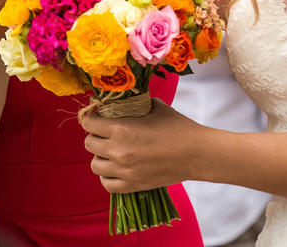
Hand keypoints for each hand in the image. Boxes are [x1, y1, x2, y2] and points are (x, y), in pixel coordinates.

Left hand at [82, 100, 202, 192]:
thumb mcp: (155, 107)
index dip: (91, 119)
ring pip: (95, 165)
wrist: (197, 153)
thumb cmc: (178, 128)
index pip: (89, 124)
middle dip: (95, 137)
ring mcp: (124, 170)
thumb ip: (136, 105)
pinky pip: (107, 184)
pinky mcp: (133, 185)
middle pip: (89, 144)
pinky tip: (116, 169)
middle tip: (105, 135)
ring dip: (101, 157)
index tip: (97, 118)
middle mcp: (118, 150)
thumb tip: (125, 102)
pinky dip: (108, 176)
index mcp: (121, 128)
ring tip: (111, 153)